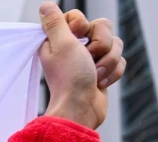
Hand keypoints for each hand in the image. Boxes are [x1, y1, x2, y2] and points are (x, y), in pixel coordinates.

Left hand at [39, 2, 124, 129]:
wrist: (81, 108)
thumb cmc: (69, 78)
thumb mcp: (61, 44)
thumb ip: (54, 23)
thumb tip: (45, 6)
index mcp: (59, 41)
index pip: (77, 17)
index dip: (82, 25)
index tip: (77, 37)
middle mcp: (74, 49)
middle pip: (101, 27)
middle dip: (100, 44)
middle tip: (88, 58)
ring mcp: (90, 60)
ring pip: (114, 44)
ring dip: (107, 61)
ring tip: (94, 75)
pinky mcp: (102, 71)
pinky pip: (119, 60)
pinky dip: (113, 72)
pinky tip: (100, 83)